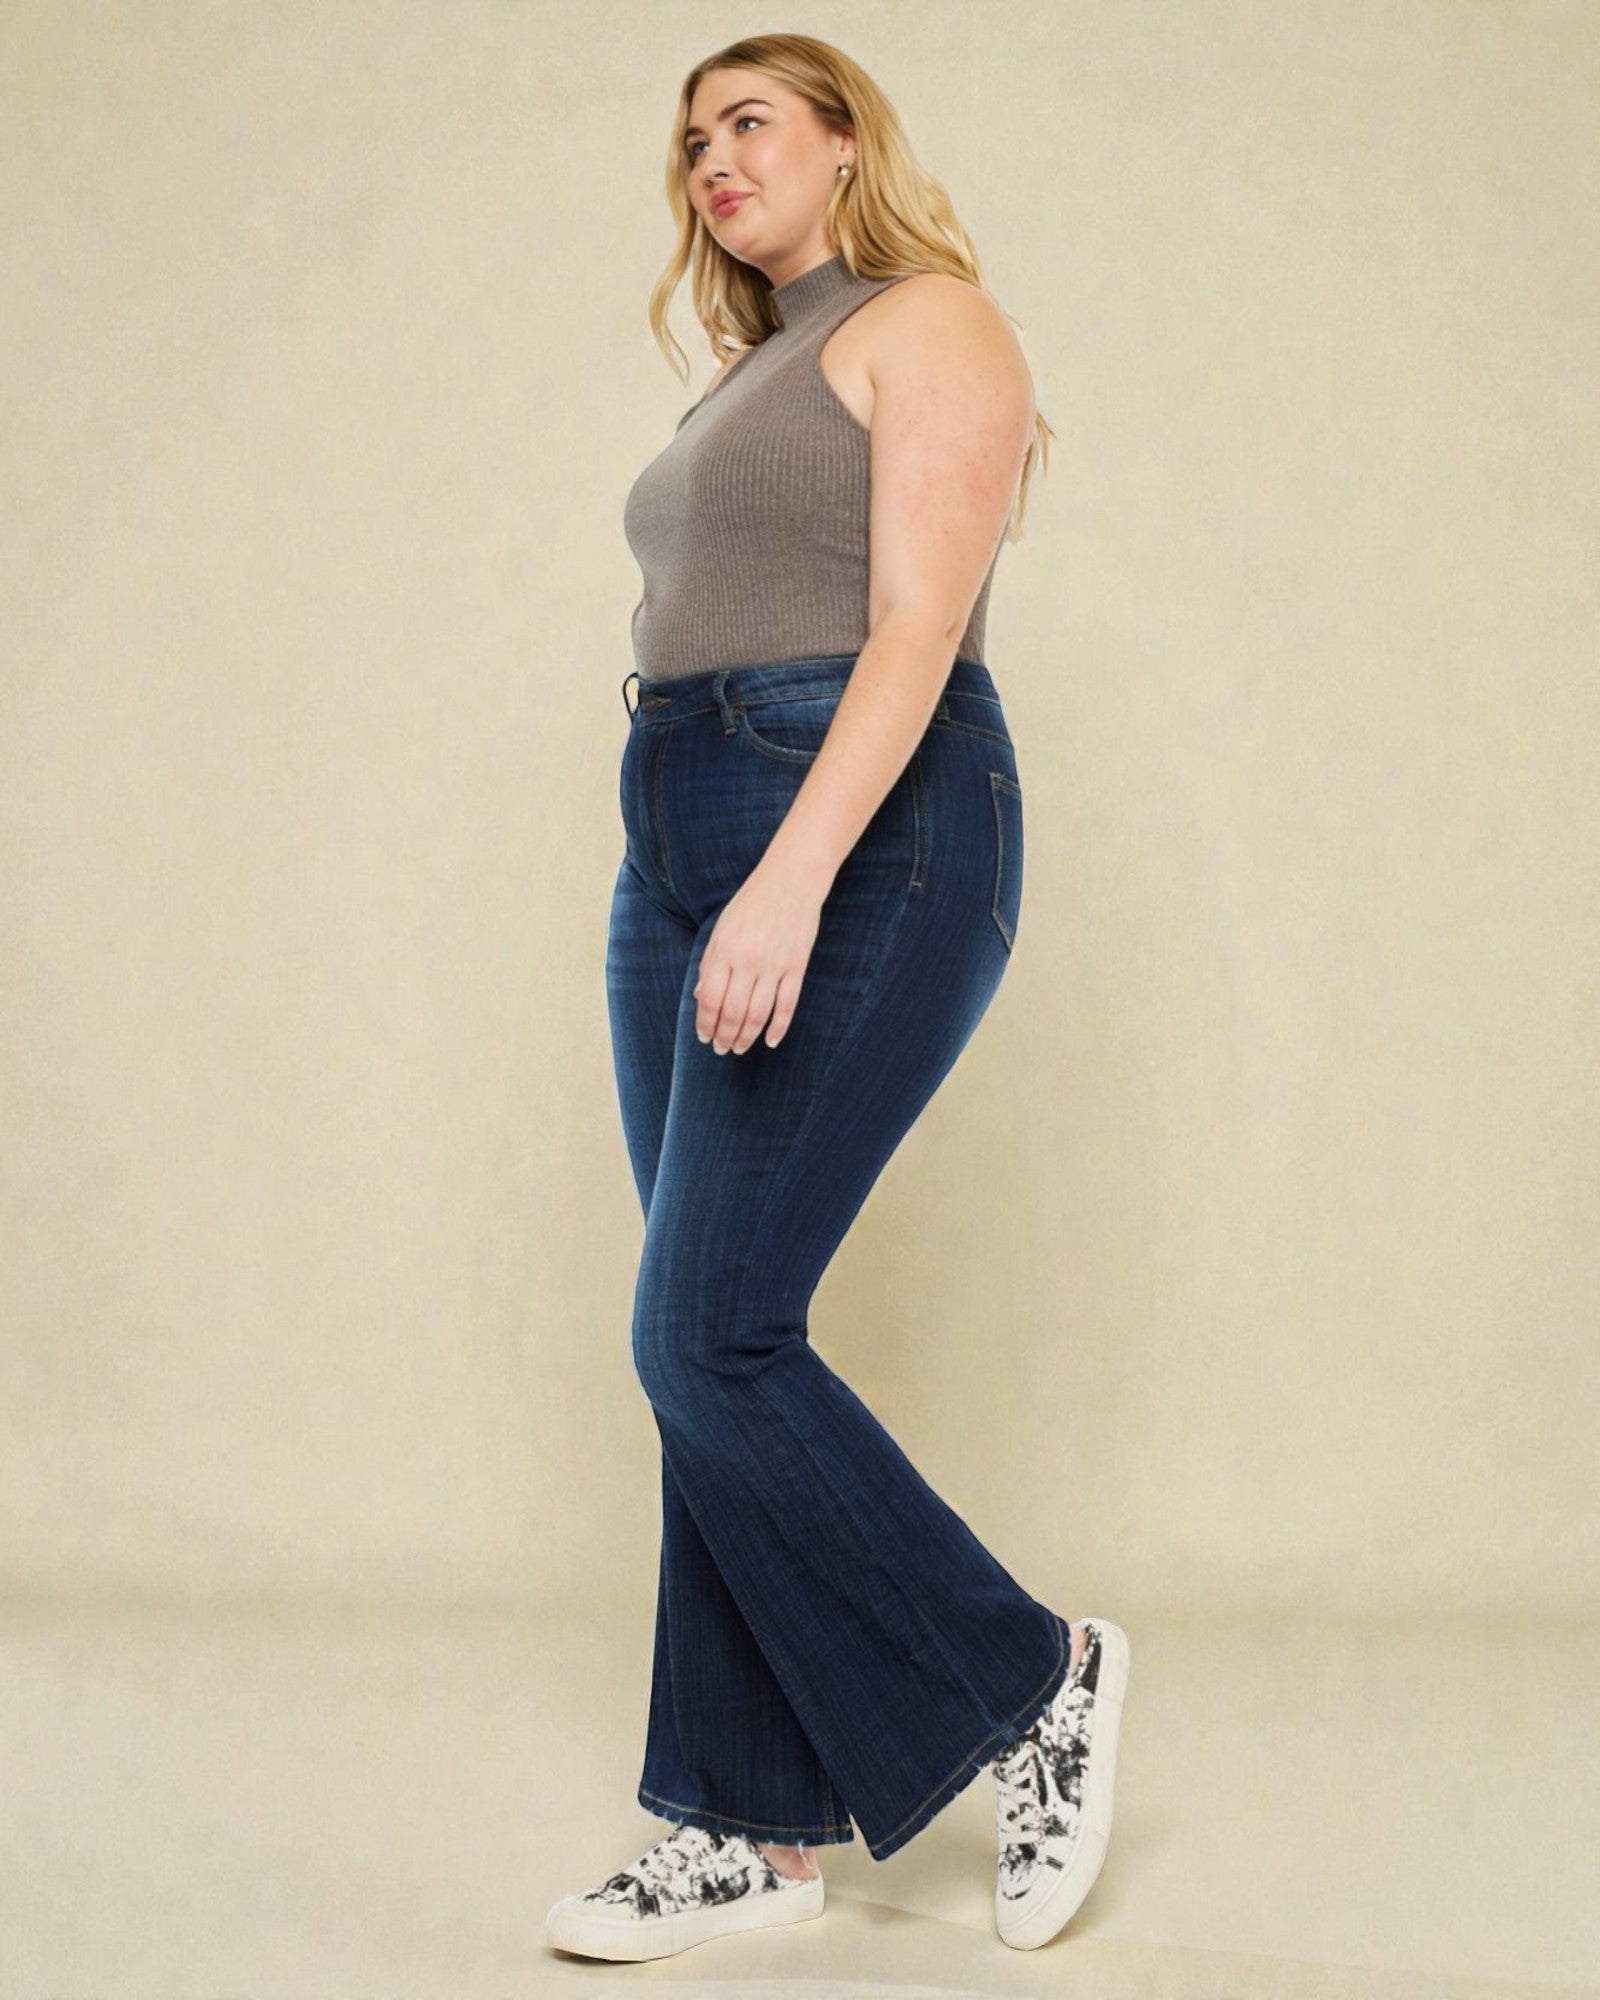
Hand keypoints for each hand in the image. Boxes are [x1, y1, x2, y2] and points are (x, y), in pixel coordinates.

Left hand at [693, 861, 825, 1053]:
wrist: (791, 880)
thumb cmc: (751, 903)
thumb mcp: (721, 928)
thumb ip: (710, 963)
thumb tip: (699, 997)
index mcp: (723, 950)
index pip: (709, 999)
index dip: (705, 1023)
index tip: (704, 1037)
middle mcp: (747, 961)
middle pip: (733, 1012)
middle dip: (724, 1036)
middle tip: (721, 1049)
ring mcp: (774, 965)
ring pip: (758, 1014)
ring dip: (747, 1037)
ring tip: (740, 1048)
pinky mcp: (797, 966)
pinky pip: (787, 1005)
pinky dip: (779, 1027)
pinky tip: (770, 1041)